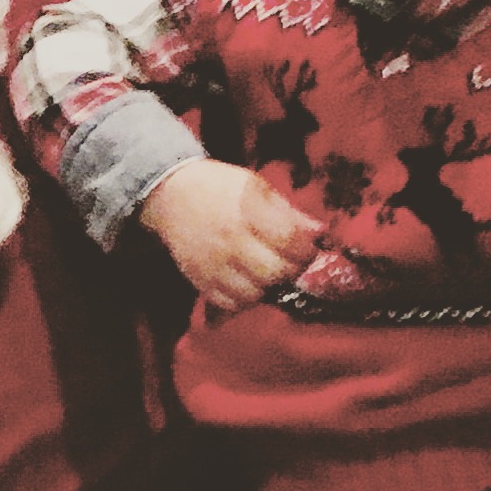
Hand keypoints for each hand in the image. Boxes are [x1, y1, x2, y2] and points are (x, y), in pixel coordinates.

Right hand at [139, 160, 323, 313]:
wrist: (172, 195)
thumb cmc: (219, 187)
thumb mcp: (256, 186)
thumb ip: (288, 212)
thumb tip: (319, 233)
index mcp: (247, 214)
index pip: (290, 242)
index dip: (307, 249)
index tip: (309, 247)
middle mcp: (230, 242)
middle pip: (275, 273)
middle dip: (291, 270)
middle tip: (291, 262)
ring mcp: (213, 266)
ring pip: (254, 294)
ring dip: (268, 287)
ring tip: (268, 272)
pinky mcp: (200, 281)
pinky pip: (230, 304)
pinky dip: (244, 299)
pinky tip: (248, 283)